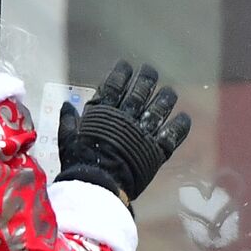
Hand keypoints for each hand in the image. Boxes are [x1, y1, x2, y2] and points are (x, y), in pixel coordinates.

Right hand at [56, 60, 191, 200]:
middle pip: (139, 92)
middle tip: (151, 71)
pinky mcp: (156, 150)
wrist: (97, 184)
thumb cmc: (80, 163)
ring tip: (170, 92)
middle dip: (146, 79)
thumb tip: (66, 105)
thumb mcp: (67, 139)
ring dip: (165, 99)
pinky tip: (184, 118)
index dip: (120, 74)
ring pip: (158, 109)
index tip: (125, 65)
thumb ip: (68, 121)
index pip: (113, 85)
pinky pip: (172, 135)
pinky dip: (179, 126)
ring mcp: (143, 133)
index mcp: (104, 113)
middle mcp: (126, 118)